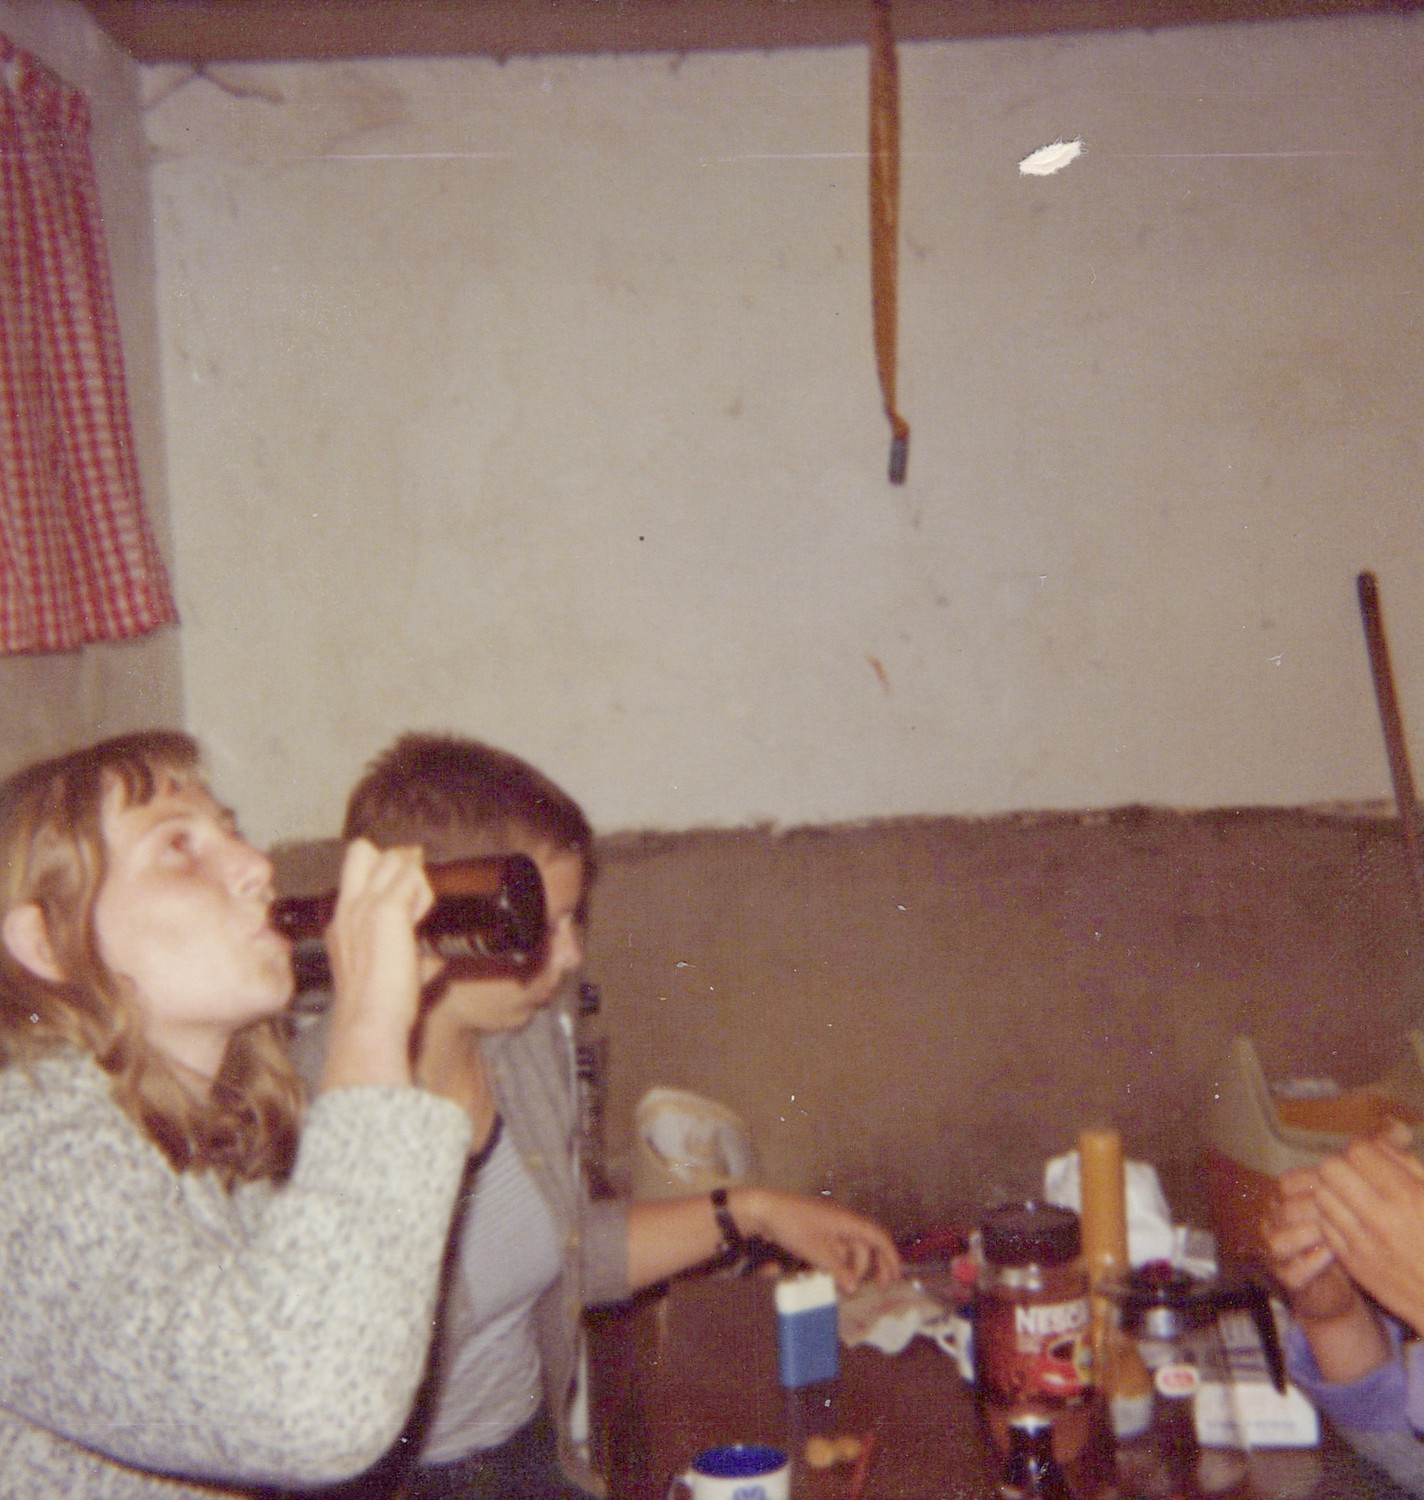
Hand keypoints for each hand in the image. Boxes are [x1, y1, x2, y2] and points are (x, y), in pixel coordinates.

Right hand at [320, 839, 439, 1090]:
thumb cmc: (379, 1009)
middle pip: (362, 850)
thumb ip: (413, 961)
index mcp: (342, 924)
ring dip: (414, 877)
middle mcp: (348, 908)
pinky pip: (411, 877)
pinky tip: (425, 913)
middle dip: (392, 859)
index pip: (357, 874)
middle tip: (414, 889)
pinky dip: (424, 890)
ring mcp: (365, 906)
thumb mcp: (389, 976)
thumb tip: (434, 960)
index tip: (407, 897)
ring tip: (422, 910)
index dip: (384, 875)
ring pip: (391, 858)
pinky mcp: (388, 910)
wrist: (369, 1022)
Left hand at [734, 1188, 901, 1295]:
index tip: (896, 1276)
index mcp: (847, 1222)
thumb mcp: (817, 1252)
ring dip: (849, 1268)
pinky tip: (827, 1276)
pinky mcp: (816, 1230)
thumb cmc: (792, 1226)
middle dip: (870, 1267)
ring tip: (841, 1287)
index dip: (890, 1256)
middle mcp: (842, 1222)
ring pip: (848, 1249)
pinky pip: (834, 1248)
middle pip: (865, 1245)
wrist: (764, 1210)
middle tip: (874, 1287)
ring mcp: (829, 1225)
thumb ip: (838, 1270)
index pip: (878, 1237)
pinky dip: (835, 1262)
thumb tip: (853, 1287)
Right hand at [1262, 1166, 1362, 1325]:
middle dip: (1317, 1210)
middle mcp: (1271, 1223)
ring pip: (1279, 1241)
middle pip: (1284, 1210)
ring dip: (1311, 1237)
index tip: (1345, 1189)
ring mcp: (1274, 1253)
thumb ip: (1348, 1182)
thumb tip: (1378, 1144)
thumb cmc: (1340, 1238)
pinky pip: (1293, 1271)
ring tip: (1338, 1235)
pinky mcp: (1285, 1279)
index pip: (1285, 1184)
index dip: (1315, 1184)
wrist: (1335, 1284)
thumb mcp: (1342, 1206)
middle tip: (1346, 1213)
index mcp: (1280, 1200)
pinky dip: (1314, 1263)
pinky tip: (1334, 1256)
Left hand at [1309, 1126, 1423, 1336]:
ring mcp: (1364, 1244)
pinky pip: (1325, 1226)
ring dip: (1335, 1192)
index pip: (1358, 1152)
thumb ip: (1411, 1166)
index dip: (1365, 1150)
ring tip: (1355, 1200)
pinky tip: (1355, 1223)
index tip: (1374, 1159)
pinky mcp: (1355, 1265)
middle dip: (1343, 1167)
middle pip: (1331, 1169)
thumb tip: (1379, 1143)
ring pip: (1322, 1196)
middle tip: (1359, 1176)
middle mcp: (1382, 1219)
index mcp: (1410, 1197)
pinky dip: (1335, 1219)